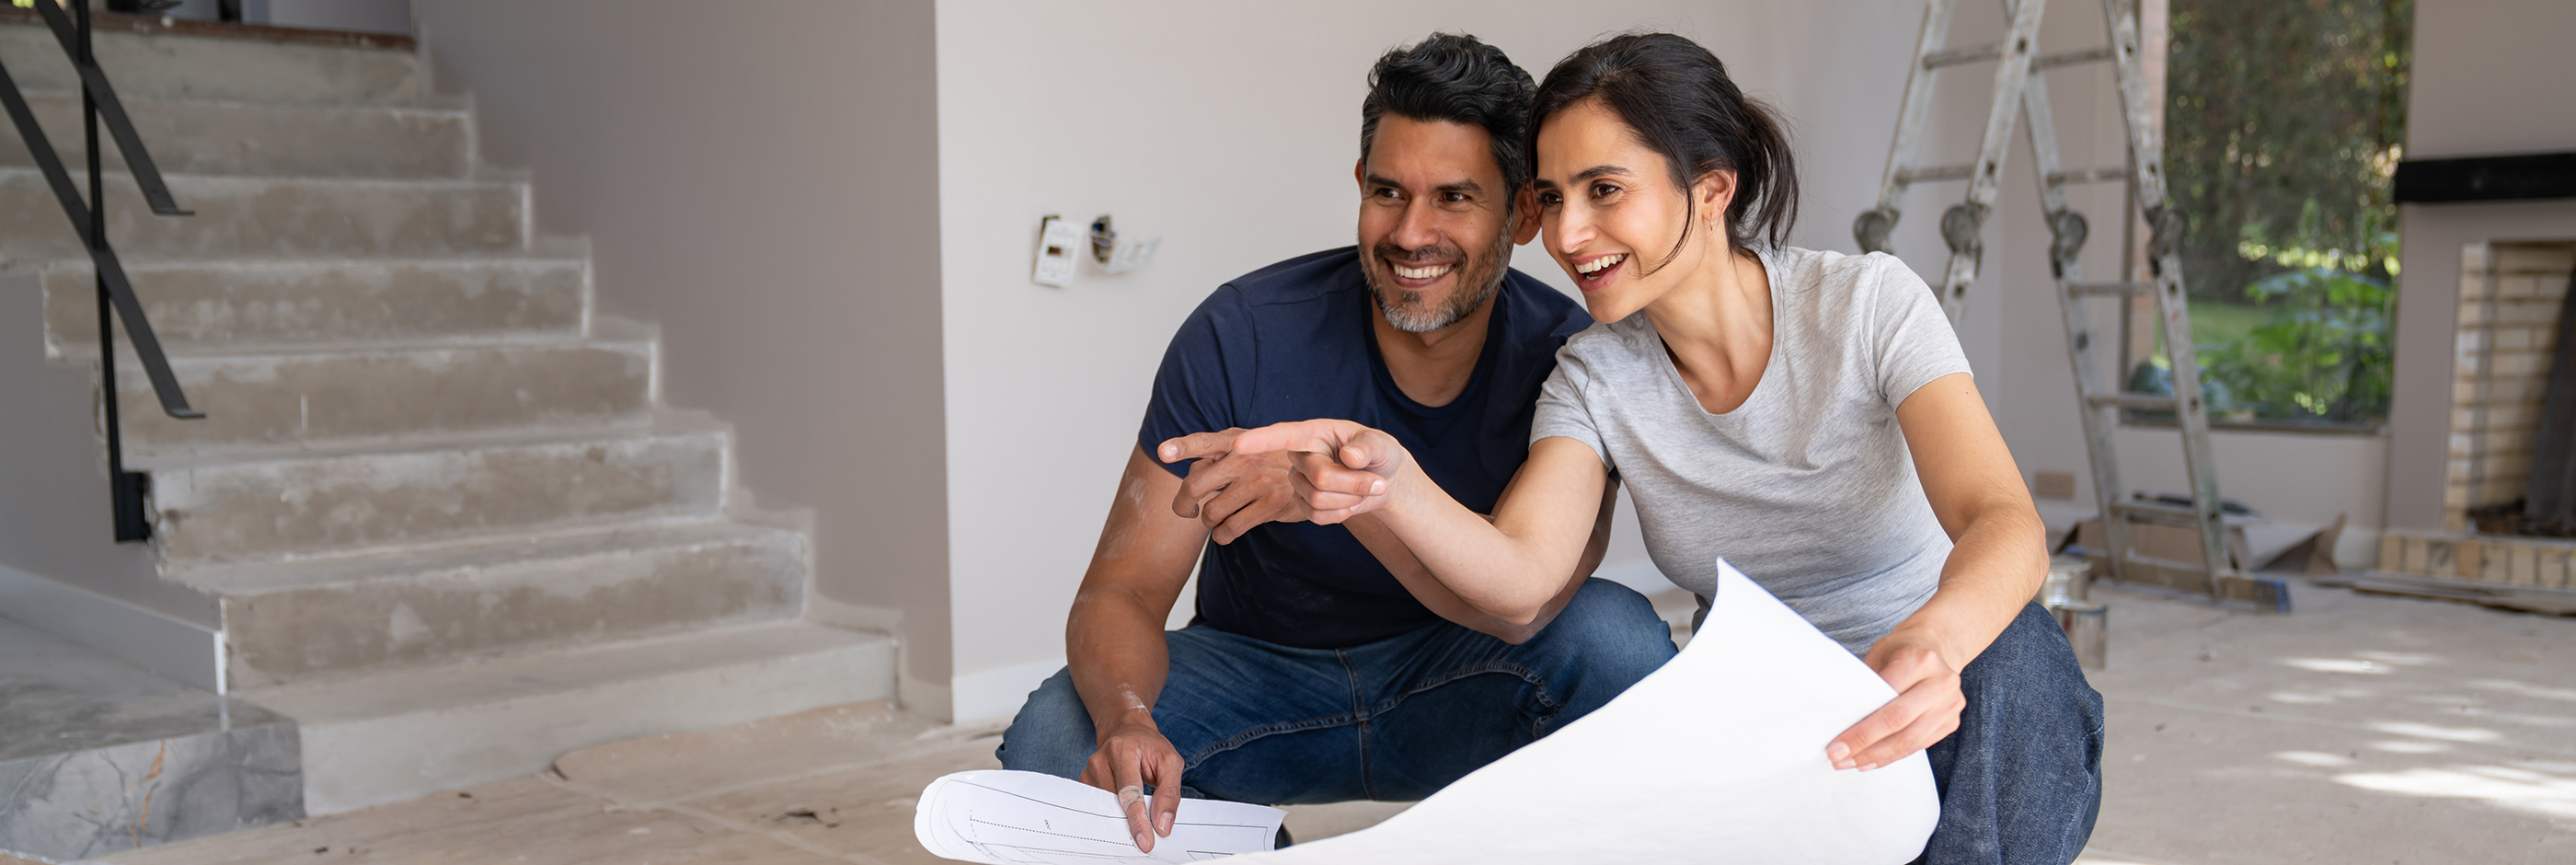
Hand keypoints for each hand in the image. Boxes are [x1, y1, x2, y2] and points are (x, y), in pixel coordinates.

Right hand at [1080, 717, 1185, 852]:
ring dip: (1121, 818)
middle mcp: (1101, 759)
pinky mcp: (1085, 781)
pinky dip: (1112, 813)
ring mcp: (1089, 770)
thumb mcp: (1171, 763)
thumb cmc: (1150, 747)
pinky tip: (1123, 814)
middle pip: (1114, 802)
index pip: (1129, 792)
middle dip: (1130, 823)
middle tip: (1145, 840)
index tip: (1145, 841)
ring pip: (1105, 807)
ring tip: (1138, 820)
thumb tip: (1162, 825)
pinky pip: (1098, 805)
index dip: (1138, 819)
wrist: (1128, 731)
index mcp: (1123, 749)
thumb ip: (1170, 793)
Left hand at [1153, 429, 1325, 543]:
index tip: (1162, 452)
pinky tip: (1225, 532)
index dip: (1181, 446)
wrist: (1317, 471)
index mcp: (1236, 440)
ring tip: (1215, 518)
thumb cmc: (1271, 457)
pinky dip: (1222, 535)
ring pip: (1211, 512)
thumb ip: (1217, 452)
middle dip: (1183, 503)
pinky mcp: (1271, 505)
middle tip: (1186, 510)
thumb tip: (1188, 470)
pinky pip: (1231, 529)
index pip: (1203, 442)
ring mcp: (1258, 482)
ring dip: (1208, 521)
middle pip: (1195, 485)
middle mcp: (1245, 459)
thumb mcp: (1248, 442)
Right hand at [1217, 420, 1411, 522]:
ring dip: (1350, 499)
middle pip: (1320, 478)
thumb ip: (1368, 447)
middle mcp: (1299, 456)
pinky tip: (1350, 502)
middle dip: (1353, 484)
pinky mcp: (1302, 505)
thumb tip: (1349, 457)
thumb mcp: (1381, 445)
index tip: (1239, 443)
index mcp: (1313, 433)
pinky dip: (1343, 513)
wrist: (1383, 481)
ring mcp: (1298, 482)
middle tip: (1377, 481)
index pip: (1283, 435)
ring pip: (1319, 500)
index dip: (1261, 440)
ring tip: (1362, 488)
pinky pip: (1319, 516)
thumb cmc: (1380, 454)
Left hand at [1827, 631, 1964, 770]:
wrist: (1936, 648)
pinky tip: (1872, 760)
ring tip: (1852, 763)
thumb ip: (1867, 685)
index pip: (1885, 698)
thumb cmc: (1900, 651)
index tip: (1835, 746)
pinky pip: (1919, 745)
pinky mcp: (1951, 721)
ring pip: (1910, 740)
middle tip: (1838, 760)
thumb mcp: (1879, 655)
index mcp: (1920, 660)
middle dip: (1865, 745)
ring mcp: (1950, 704)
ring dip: (1878, 756)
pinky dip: (1893, 755)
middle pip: (1898, 722)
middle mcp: (1940, 682)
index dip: (1860, 727)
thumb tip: (1841, 723)